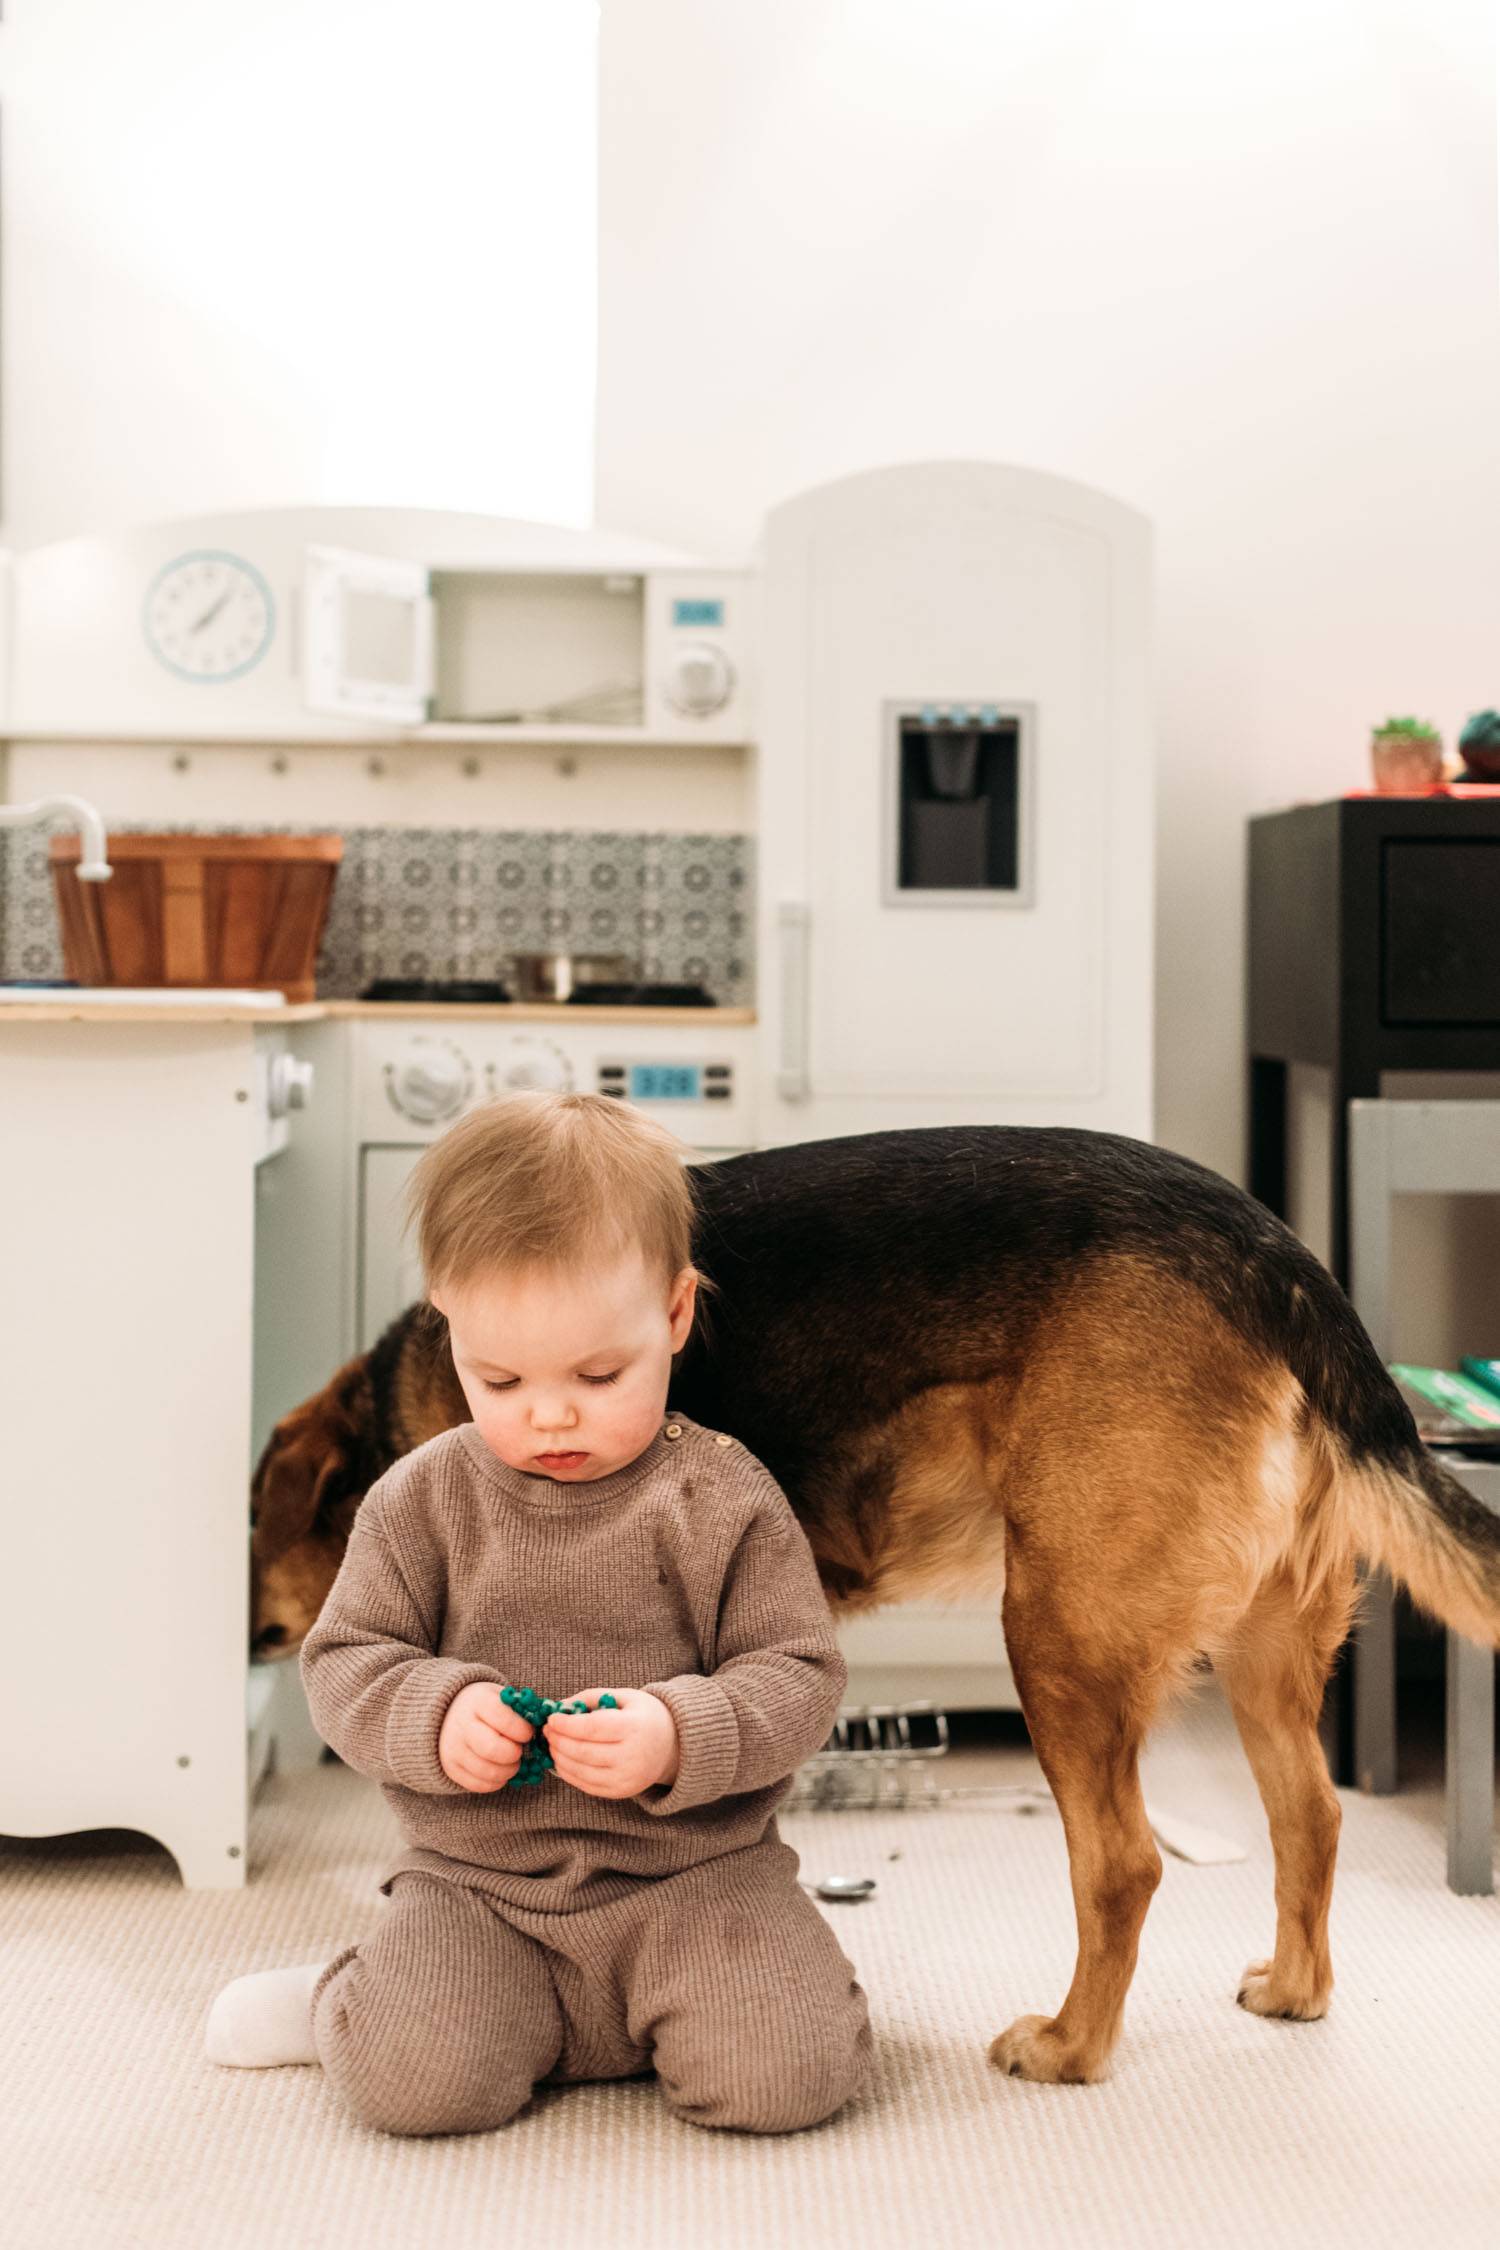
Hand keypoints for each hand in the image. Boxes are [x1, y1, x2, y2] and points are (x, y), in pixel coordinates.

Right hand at [438, 1682, 533, 1791]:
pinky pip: (477, 1784)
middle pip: (492, 1748)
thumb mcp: (499, 1698)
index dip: (521, 1730)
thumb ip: (519, 1711)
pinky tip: (501, 1772)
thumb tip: (543, 1726)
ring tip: (512, 1763)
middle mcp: (462, 1725)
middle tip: (519, 1752)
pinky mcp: (451, 1768)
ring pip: (486, 1770)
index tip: (527, 1733)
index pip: (503, 1719)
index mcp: (478, 1702)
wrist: (450, 1714)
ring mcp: (454, 1748)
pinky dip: (495, 1782)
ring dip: (508, 1771)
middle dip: (514, 1754)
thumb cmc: (486, 1707)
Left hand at [543, 1687, 679, 1799]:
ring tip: (552, 1744)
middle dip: (558, 1741)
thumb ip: (591, 1698)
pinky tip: (561, 1760)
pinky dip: (569, 1773)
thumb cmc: (645, 1716)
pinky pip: (587, 1786)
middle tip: (546, 1731)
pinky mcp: (621, 1792)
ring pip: (581, 1771)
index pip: (591, 1729)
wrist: (672, 1746)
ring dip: (559, 1758)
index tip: (551, 1718)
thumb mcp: (624, 1697)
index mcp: (635, 1728)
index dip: (566, 1725)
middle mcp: (632, 1756)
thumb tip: (559, 1706)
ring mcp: (626, 1778)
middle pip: (583, 1751)